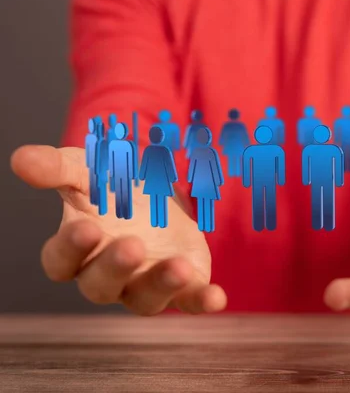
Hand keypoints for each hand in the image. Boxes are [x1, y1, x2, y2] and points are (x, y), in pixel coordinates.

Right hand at [11, 145, 226, 315]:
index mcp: (79, 249)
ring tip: (178, 267)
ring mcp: (145, 283)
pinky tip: (217, 298)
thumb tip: (21, 159)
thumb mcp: (90, 169)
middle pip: (100, 286)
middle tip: (132, 245)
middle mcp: (108, 275)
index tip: (85, 227)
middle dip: (115, 267)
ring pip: (145, 299)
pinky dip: (202, 301)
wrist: (162, 190)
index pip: (61, 261)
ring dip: (160, 285)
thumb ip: (58, 167)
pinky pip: (190, 301)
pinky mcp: (182, 286)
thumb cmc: (116, 185)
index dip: (70, 249)